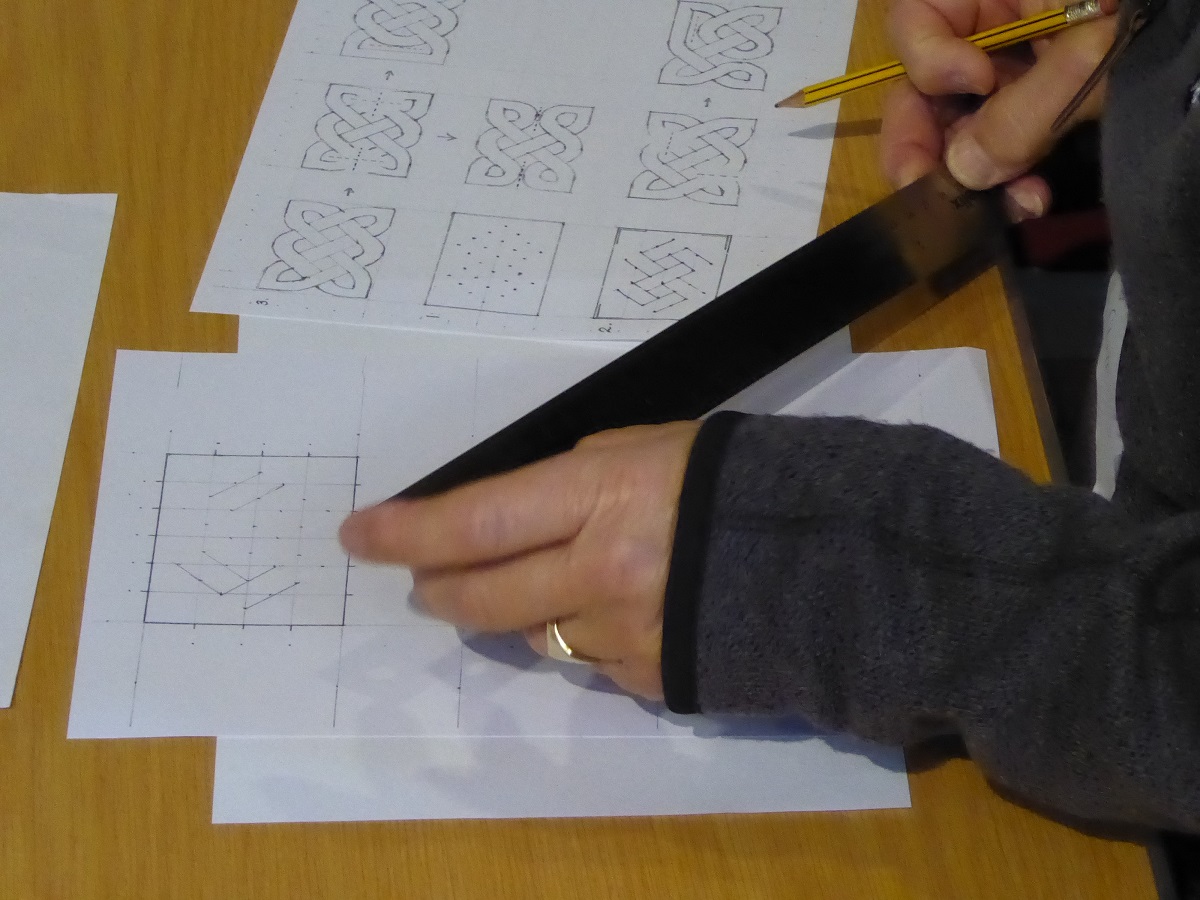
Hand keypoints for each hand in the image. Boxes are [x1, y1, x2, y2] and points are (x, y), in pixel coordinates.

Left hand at [338, 421, 701, 700]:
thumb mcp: (649, 448)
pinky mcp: (651, 680)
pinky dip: (585, 637)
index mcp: (603, 497)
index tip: (361, 536)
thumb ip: (574, 480)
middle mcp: (604, 573)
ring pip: (533, 635)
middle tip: (422, 583)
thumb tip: (511, 518)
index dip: (410, 531)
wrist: (828, 559)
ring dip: (523, 611)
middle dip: (439, 589)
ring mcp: (626, 636)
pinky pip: (589, 663)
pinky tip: (626, 610)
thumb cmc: (734, 481)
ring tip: (560, 580)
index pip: (478, 520)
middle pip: (484, 596)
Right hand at [880, 0, 1118, 219]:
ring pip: (956, 129)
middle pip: (921, 87)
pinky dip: (1008, 182)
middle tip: (942, 191)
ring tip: (1013, 203)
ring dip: (975, 176)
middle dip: (931, 146)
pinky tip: (1030, 201)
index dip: (929, 59)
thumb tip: (960, 174)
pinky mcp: (1038, 113)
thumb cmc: (1148, 26)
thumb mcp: (1089, 57)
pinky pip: (998, 152)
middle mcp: (990, 29)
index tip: (978, 83)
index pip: (916, 17)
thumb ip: (1023, 111)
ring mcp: (1012, 74)